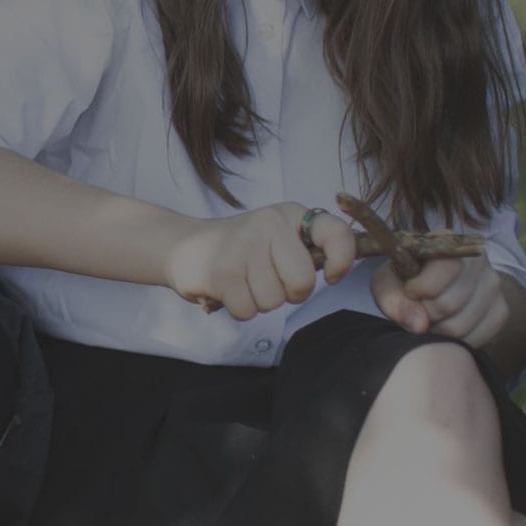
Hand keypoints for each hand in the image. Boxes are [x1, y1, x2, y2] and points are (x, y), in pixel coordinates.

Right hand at [163, 203, 357, 319]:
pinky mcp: (220, 270)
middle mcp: (267, 223)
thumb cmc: (241, 249)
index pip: (336, 233)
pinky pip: (248, 311)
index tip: (333, 276)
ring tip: (242, 281)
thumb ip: (308, 250)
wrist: (182, 245)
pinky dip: (238, 308)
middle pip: (303, 283)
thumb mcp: (277, 237)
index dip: (343, 260)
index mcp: (288, 215)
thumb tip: (339, 272)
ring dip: (259, 301)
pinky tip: (226, 288)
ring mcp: (242, 245)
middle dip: (288, 293)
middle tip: (267, 279)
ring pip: (273, 301)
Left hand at [375, 253, 510, 350]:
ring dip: (437, 331)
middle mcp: (478, 260)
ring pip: (461, 325)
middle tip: (417, 309)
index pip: (445, 268)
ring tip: (429, 319)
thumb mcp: (387, 284)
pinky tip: (445, 329)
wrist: (432, 289)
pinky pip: (478, 338)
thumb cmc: (403, 282)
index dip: (420, 288)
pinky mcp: (501, 310)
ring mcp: (493, 285)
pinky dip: (455, 341)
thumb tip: (419, 324)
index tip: (410, 291)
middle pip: (450, 303)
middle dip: (425, 314)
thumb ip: (393, 300)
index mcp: (448, 242)